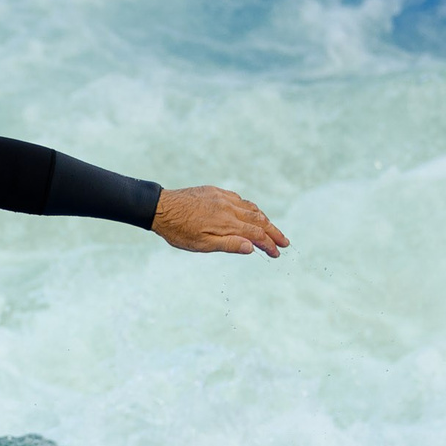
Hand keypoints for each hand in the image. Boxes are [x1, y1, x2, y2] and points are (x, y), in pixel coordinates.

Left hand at [152, 186, 287, 257]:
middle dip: (274, 232)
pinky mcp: (216, 192)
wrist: (160, 207)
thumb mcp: (201, 244)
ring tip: (272, 229)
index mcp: (227, 223)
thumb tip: (252, 247)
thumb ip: (228, 244)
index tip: (277, 253)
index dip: (268, 244)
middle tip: (285, 242)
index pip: (256, 235)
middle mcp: (229, 207)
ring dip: (264, 219)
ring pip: (251, 208)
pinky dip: (250, 208)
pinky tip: (250, 213)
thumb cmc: (178, 230)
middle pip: (259, 220)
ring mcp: (223, 198)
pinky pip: (239, 199)